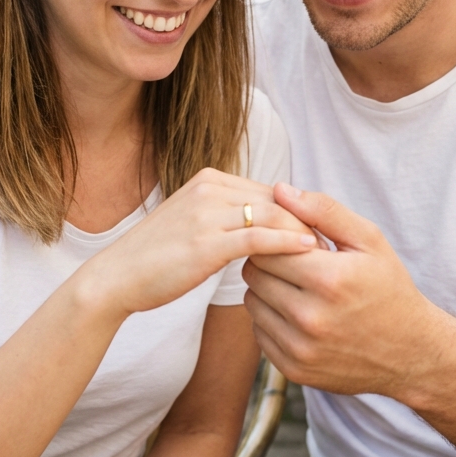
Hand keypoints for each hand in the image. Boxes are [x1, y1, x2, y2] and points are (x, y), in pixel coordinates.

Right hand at [89, 168, 316, 316]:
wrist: (117, 277)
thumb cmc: (158, 257)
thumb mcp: (195, 224)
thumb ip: (228, 216)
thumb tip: (266, 221)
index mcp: (210, 180)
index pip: (269, 190)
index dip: (299, 210)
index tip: (324, 230)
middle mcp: (211, 188)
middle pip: (276, 199)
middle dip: (309, 218)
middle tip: (338, 240)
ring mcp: (208, 212)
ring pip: (273, 214)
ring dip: (305, 231)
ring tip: (330, 251)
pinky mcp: (208, 241)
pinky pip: (260, 237)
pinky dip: (288, 242)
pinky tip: (309, 252)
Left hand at [243, 183, 438, 399]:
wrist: (411, 352)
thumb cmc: (389, 287)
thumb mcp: (369, 240)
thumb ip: (324, 210)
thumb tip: (280, 190)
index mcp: (329, 279)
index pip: (266, 247)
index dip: (276, 239)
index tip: (292, 241)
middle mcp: (311, 317)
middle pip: (254, 274)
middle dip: (269, 261)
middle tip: (294, 262)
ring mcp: (300, 348)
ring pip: (251, 303)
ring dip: (267, 290)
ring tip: (296, 286)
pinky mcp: (294, 369)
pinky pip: (258, 332)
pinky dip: (271, 319)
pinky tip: (298, 313)